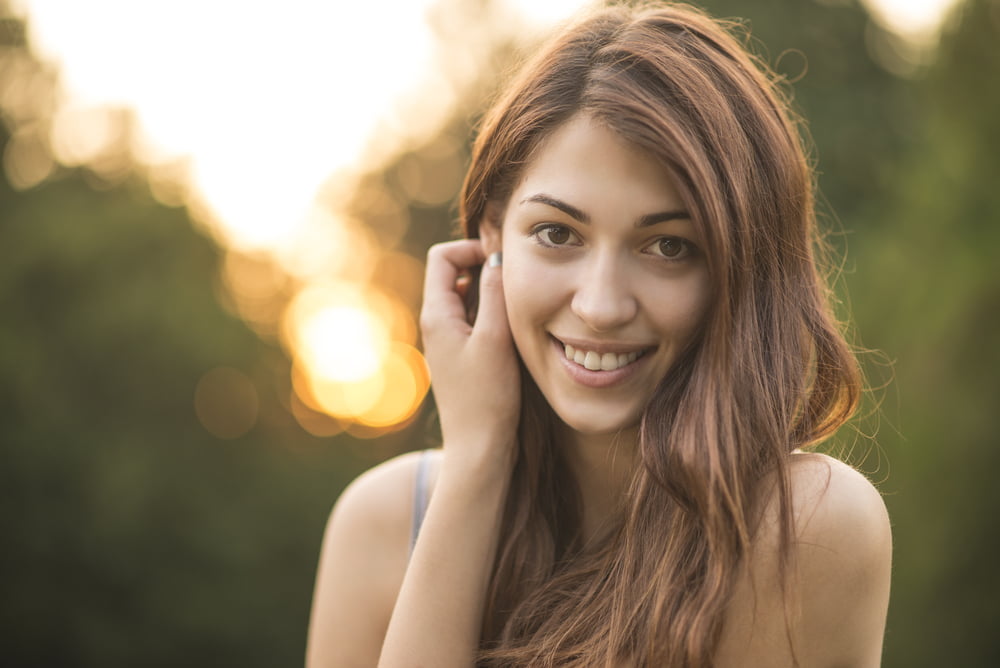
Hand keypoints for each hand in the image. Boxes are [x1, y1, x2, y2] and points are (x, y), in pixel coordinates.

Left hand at [420, 240, 519, 472]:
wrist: (479, 447)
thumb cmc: (487, 397)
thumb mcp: (496, 338)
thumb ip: (494, 294)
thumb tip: (496, 256)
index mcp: (436, 315)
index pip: (442, 257)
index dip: (472, 249)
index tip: (504, 262)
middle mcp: (435, 324)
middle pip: (454, 274)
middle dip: (484, 268)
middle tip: (518, 281)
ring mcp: (447, 341)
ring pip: (467, 298)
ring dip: (491, 294)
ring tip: (519, 308)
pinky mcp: (461, 356)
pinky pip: (473, 320)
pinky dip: (492, 316)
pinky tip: (514, 332)